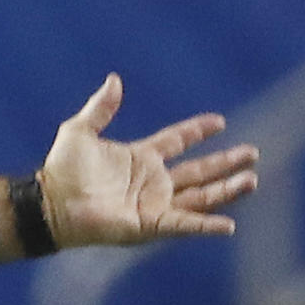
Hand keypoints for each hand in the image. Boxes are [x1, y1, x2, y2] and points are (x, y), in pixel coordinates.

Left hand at [39, 74, 257, 247]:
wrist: (52, 202)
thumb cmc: (61, 170)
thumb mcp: (80, 130)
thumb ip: (100, 107)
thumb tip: (114, 79)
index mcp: (140, 157)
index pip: (177, 141)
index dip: (197, 131)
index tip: (219, 121)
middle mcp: (152, 182)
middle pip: (199, 170)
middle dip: (225, 162)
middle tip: (252, 152)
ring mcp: (154, 204)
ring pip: (201, 196)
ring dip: (227, 189)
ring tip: (252, 179)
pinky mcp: (151, 224)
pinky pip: (184, 224)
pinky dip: (206, 225)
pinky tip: (229, 224)